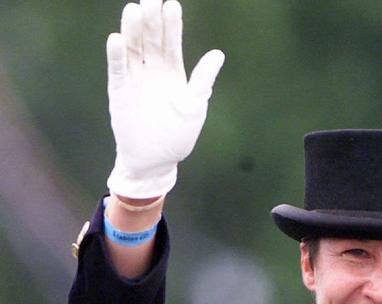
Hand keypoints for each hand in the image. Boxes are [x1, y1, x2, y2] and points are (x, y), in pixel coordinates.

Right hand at [106, 0, 223, 197]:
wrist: (154, 162)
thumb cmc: (177, 137)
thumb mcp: (194, 108)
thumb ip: (203, 81)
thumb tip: (218, 54)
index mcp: (172, 73)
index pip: (171, 42)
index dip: (171, 24)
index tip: (171, 5)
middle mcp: (151, 71)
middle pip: (150, 39)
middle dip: (151, 20)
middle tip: (151, 0)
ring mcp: (134, 80)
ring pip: (132, 49)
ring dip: (132, 30)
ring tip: (134, 10)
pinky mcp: (119, 92)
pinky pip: (117, 70)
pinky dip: (116, 55)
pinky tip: (116, 39)